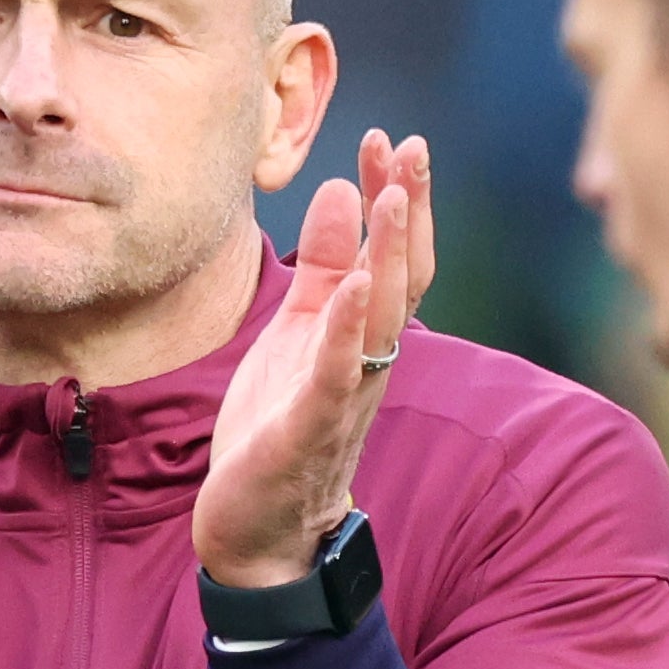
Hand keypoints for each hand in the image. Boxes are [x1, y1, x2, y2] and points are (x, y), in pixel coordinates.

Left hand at [193, 132, 434, 587]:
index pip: (393, 256)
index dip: (398, 199)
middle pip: (402, 275)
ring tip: (389, 194)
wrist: (258, 528)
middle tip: (411, 146)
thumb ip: (322, 266)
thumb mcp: (298, 330)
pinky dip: (349, 327)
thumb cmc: (278, 426)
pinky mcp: (309, 427)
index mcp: (363, 335)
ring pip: (382, 317)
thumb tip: (342, 190)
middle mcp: (369, 360)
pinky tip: (354, 284)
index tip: (394, 140)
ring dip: (389, 254)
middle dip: (407, 210)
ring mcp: (344, 394)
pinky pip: (338, 371)